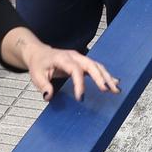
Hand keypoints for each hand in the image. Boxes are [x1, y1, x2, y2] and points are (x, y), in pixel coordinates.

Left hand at [4, 28, 119, 101]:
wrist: (39, 53)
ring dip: (107, 77)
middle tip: (107, 90)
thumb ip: (43, 86)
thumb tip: (49, 97)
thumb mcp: (36, 75)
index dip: (79, 83)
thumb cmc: (39, 64)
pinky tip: (114, 83)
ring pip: (97, 65)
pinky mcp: (83, 62)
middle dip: (100, 77)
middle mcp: (74, 56)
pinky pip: (96, 67)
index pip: (74, 70)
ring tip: (115, 89)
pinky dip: (105, 75)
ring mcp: (80, 58)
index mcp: (62, 58)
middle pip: (91, 65)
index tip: (80, 97)